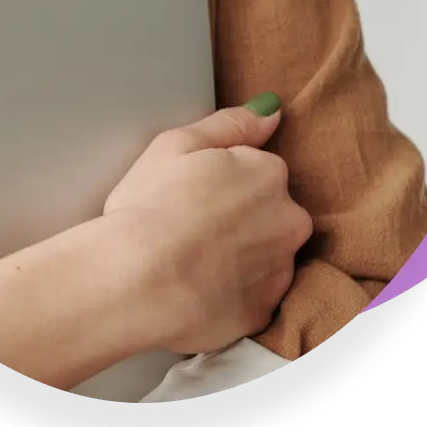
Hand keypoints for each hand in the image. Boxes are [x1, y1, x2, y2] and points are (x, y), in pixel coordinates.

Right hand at [97, 97, 313, 355]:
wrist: (138, 282)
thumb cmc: (150, 207)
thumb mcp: (177, 144)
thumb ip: (231, 123)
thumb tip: (271, 111)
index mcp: (268, 175)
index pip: (260, 170)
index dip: (223, 181)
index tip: (193, 193)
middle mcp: (288, 222)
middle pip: (271, 214)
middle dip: (242, 219)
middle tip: (191, 226)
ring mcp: (279, 272)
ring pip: (265, 257)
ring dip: (239, 258)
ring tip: (191, 261)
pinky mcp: (262, 315)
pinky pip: (251, 298)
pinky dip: (231, 294)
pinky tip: (196, 289)